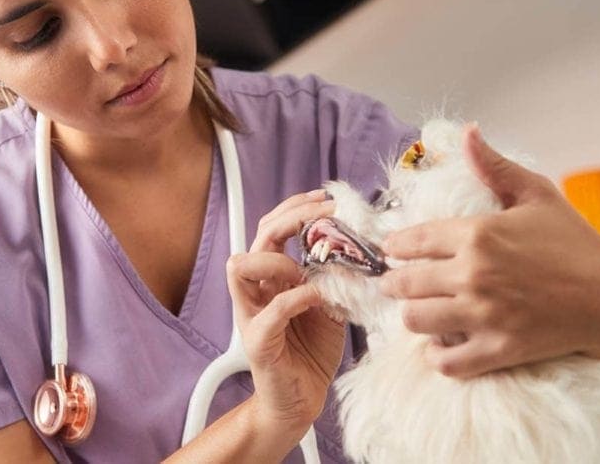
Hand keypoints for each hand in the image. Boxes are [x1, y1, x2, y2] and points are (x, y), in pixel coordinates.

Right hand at [227, 189, 345, 434]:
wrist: (300, 401)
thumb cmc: (312, 352)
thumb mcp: (330, 305)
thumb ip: (333, 278)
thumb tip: (357, 248)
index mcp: (272, 278)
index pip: (272, 228)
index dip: (295, 208)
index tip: (324, 199)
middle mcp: (257, 291)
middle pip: (259, 237)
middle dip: (291, 218)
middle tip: (325, 214)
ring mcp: (252, 314)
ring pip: (242, 267)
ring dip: (280, 259)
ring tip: (310, 267)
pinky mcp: (258, 341)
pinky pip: (270, 310)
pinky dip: (295, 298)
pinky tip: (317, 297)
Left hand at [379, 124, 599, 377]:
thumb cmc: (575, 241)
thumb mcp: (536, 194)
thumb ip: (495, 166)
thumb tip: (467, 132)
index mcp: (478, 233)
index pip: (414, 240)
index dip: (395, 246)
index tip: (389, 250)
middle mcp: (474, 274)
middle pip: (406, 283)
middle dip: (393, 283)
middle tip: (392, 284)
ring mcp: (484, 315)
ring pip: (416, 320)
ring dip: (411, 315)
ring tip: (415, 310)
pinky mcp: (498, 350)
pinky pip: (446, 361)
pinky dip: (436, 355)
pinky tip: (438, 345)